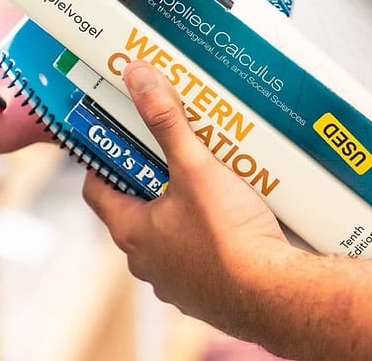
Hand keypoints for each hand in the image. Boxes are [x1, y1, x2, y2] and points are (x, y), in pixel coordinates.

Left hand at [82, 61, 290, 333]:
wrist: (274, 295)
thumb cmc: (228, 237)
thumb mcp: (195, 167)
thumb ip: (166, 121)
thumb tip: (137, 77)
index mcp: (132, 232)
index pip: (97, 190)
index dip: (106, 160)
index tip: (121, 136)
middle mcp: (147, 262)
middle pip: (136, 209)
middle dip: (154, 177)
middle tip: (174, 147)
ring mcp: (177, 282)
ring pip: (170, 234)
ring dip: (183, 207)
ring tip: (210, 177)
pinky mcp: (208, 293)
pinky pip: (201, 255)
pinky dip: (210, 234)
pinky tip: (235, 215)